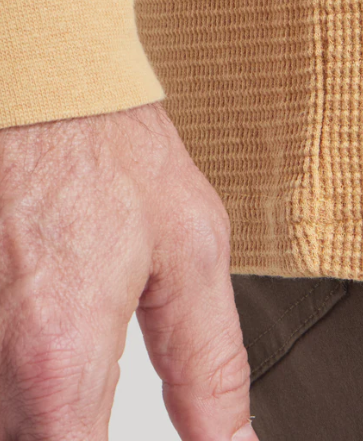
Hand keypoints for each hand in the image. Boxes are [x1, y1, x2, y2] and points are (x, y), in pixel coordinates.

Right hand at [0, 100, 256, 440]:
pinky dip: (23, 379)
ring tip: (88, 329)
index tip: (139, 437)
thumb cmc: (115, 155)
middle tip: (112, 389)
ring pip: (7, 415)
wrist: (49, 88)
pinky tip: (56, 327)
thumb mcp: (193, 254)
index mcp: (60, 360)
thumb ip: (210, 366)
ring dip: (50, 408)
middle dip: (78, 428)